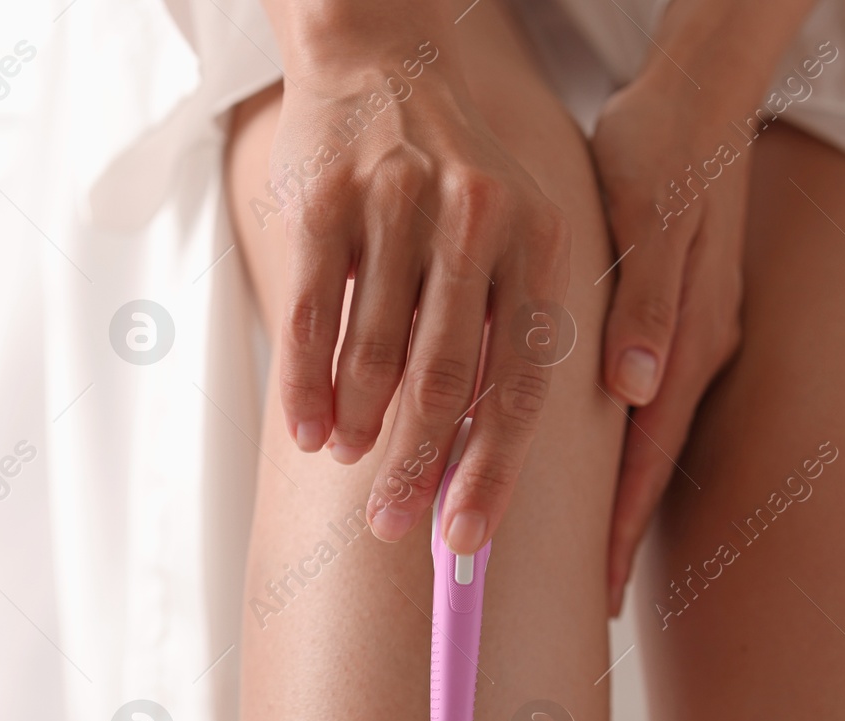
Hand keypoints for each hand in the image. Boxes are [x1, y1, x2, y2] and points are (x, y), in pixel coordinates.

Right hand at [266, 44, 569, 553]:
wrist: (382, 57)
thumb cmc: (450, 177)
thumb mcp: (509, 236)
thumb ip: (503, 330)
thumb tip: (475, 462)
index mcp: (538, 240)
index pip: (521, 379)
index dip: (492, 469)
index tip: (464, 540)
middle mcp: (476, 222)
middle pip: (445, 380)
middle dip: (414, 467)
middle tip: (391, 527)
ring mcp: (397, 207)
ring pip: (374, 354)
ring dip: (358, 426)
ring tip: (349, 459)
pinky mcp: (327, 202)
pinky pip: (313, 320)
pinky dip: (306, 387)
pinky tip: (306, 431)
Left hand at [592, 76, 749, 613]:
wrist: (699, 94)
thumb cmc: (663, 148)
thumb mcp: (652, 216)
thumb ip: (648, 304)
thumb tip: (639, 389)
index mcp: (686, 337)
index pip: (647, 457)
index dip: (620, 527)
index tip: (597, 592)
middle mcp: (691, 350)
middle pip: (647, 465)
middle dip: (617, 534)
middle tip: (588, 602)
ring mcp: (685, 337)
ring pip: (643, 440)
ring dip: (614, 498)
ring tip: (585, 555)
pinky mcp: (673, 318)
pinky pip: (641, 403)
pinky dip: (615, 446)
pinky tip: (588, 464)